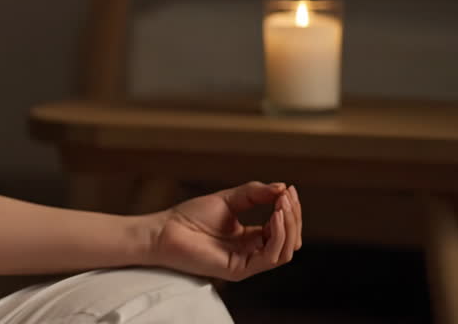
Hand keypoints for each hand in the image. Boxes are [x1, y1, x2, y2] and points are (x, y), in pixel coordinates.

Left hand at [146, 181, 301, 281]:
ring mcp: (246, 263)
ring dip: (289, 226)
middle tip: (288, 196)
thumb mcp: (228, 199)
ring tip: (282, 204)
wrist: (164, 230)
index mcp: (250, 238)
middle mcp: (251, 252)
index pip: (282, 229)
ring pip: (284, 251)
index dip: (289, 210)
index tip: (289, 189)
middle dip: (293, 217)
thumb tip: (282, 187)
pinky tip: (275, 216)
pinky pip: (269, 258)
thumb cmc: (189, 217)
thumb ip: (255, 194)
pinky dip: (277, 237)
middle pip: (288, 241)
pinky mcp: (239, 270)